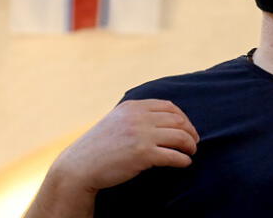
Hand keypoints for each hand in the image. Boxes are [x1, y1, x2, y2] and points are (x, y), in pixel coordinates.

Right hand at [51, 99, 199, 192]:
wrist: (79, 167)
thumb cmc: (99, 147)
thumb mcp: (117, 120)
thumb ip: (137, 116)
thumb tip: (166, 118)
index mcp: (133, 107)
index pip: (169, 106)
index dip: (183, 117)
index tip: (187, 128)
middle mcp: (138, 117)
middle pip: (178, 120)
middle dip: (190, 131)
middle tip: (194, 142)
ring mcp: (141, 135)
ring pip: (180, 136)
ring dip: (190, 145)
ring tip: (191, 152)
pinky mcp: (143, 154)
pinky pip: (173, 155)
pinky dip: (183, 159)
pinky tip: (185, 163)